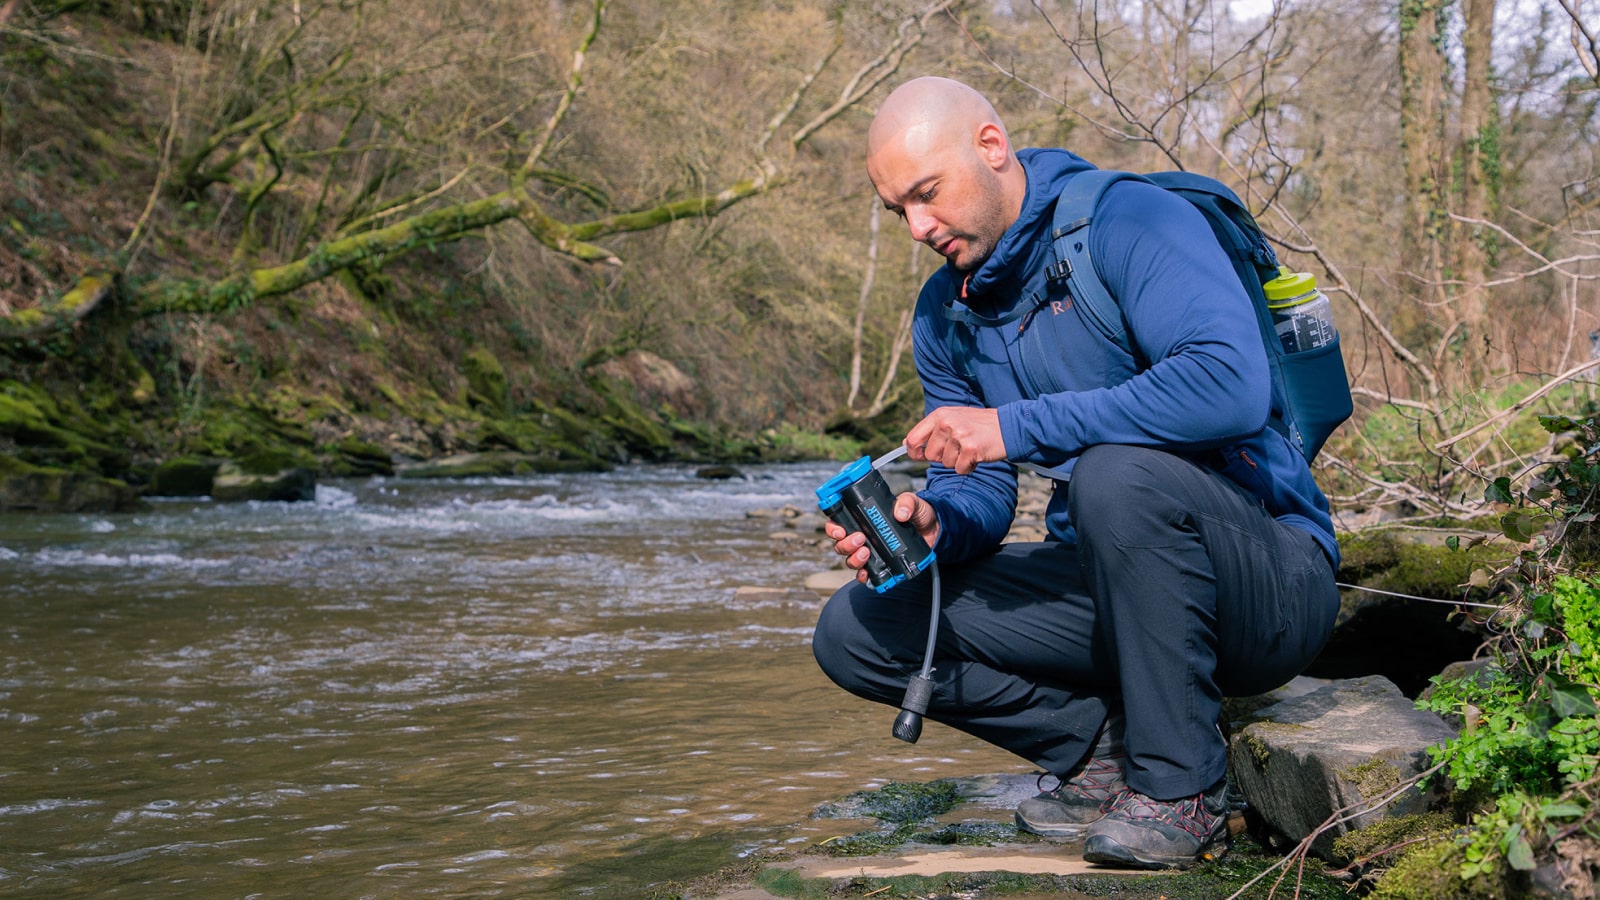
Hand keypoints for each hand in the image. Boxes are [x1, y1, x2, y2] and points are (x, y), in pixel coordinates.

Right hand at [824, 491, 940, 584]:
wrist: (933, 528)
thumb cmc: (917, 513)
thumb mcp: (913, 502)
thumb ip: (907, 502)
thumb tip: (900, 513)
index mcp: (862, 518)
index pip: (838, 522)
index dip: (833, 528)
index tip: (840, 530)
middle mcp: (862, 536)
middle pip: (841, 544)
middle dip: (846, 544)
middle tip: (860, 539)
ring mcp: (871, 551)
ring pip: (850, 560)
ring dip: (854, 559)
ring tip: (867, 552)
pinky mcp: (881, 564)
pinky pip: (866, 574)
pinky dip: (864, 576)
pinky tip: (867, 573)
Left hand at [905, 406, 1004, 474]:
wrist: (1009, 426)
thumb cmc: (979, 426)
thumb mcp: (952, 419)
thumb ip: (930, 430)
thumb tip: (907, 443)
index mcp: (940, 415)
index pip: (913, 438)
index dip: (914, 452)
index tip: (920, 457)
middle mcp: (947, 423)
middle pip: (930, 456)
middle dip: (943, 457)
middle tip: (959, 447)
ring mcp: (959, 435)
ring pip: (946, 463)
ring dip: (958, 461)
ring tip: (970, 448)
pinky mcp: (970, 448)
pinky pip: (960, 469)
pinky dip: (968, 467)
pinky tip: (977, 455)